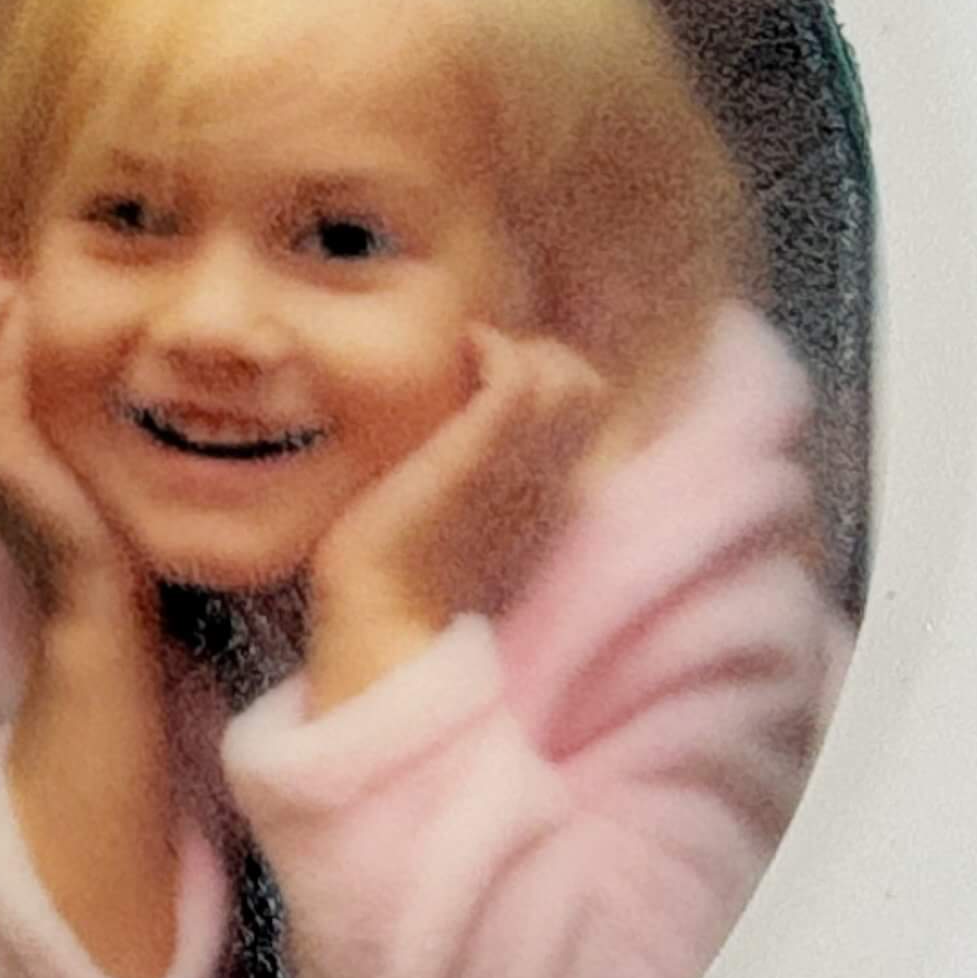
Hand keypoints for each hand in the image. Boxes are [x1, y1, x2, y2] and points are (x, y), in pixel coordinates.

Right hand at [0, 263, 129, 614]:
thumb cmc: (84, 523)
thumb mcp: (52, 450)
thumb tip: (57, 346)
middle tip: (9, 275)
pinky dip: (11, 336)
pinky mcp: (1, 457)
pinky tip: (40, 321)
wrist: (88, 593)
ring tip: (23, 294)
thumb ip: (39, 405)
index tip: (3, 279)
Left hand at [306, 323, 609, 704]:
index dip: (553, 386)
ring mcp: (522, 466)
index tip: (495, 382)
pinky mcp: (480, 454)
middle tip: (481, 365)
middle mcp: (553, 482)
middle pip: (590, 389)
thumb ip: (472, 494)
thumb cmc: (400, 591)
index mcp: (553, 504)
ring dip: (520, 350)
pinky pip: (520, 377)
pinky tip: (461, 348)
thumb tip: (445, 455)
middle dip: (544, 357)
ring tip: (470, 357)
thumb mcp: (454, 532)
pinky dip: (496, 348)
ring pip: (569, 376)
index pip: (589, 420)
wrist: (386, 629)